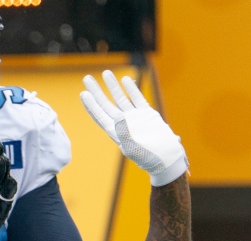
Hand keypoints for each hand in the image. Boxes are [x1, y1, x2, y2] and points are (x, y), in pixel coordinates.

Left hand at [80, 70, 187, 186]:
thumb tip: (118, 118)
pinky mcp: (147, 114)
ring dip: (112, 86)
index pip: (100, 116)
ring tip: (106, 72)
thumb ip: (124, 133)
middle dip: (96, 91)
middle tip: (87, 78)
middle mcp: (123, 123)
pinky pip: (137, 99)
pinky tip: (125, 79)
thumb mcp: (133, 148)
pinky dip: (131, 89)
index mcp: (116, 132)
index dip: (91, 105)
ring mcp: (135, 117)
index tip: (83, 94)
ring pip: (121, 98)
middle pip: (106, 104)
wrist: (167, 158)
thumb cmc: (148, 157)